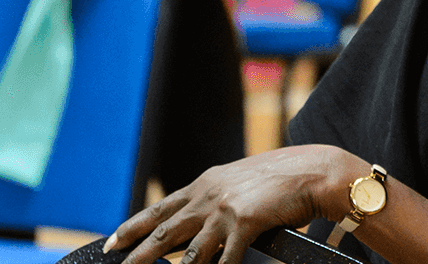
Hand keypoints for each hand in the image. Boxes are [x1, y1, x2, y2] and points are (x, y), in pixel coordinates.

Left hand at [109, 145, 353, 263]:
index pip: (161, 208)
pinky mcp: (244, 222)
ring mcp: (225, 209)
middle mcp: (209, 195)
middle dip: (137, 253)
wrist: (315, 173)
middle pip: (164, 231)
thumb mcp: (241, 180)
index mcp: (206, 183)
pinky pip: (225, 259)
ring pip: (189, 252)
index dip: (133, 226)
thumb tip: (202, 217)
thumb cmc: (284, 178)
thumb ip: (218, 197)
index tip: (112, 241)